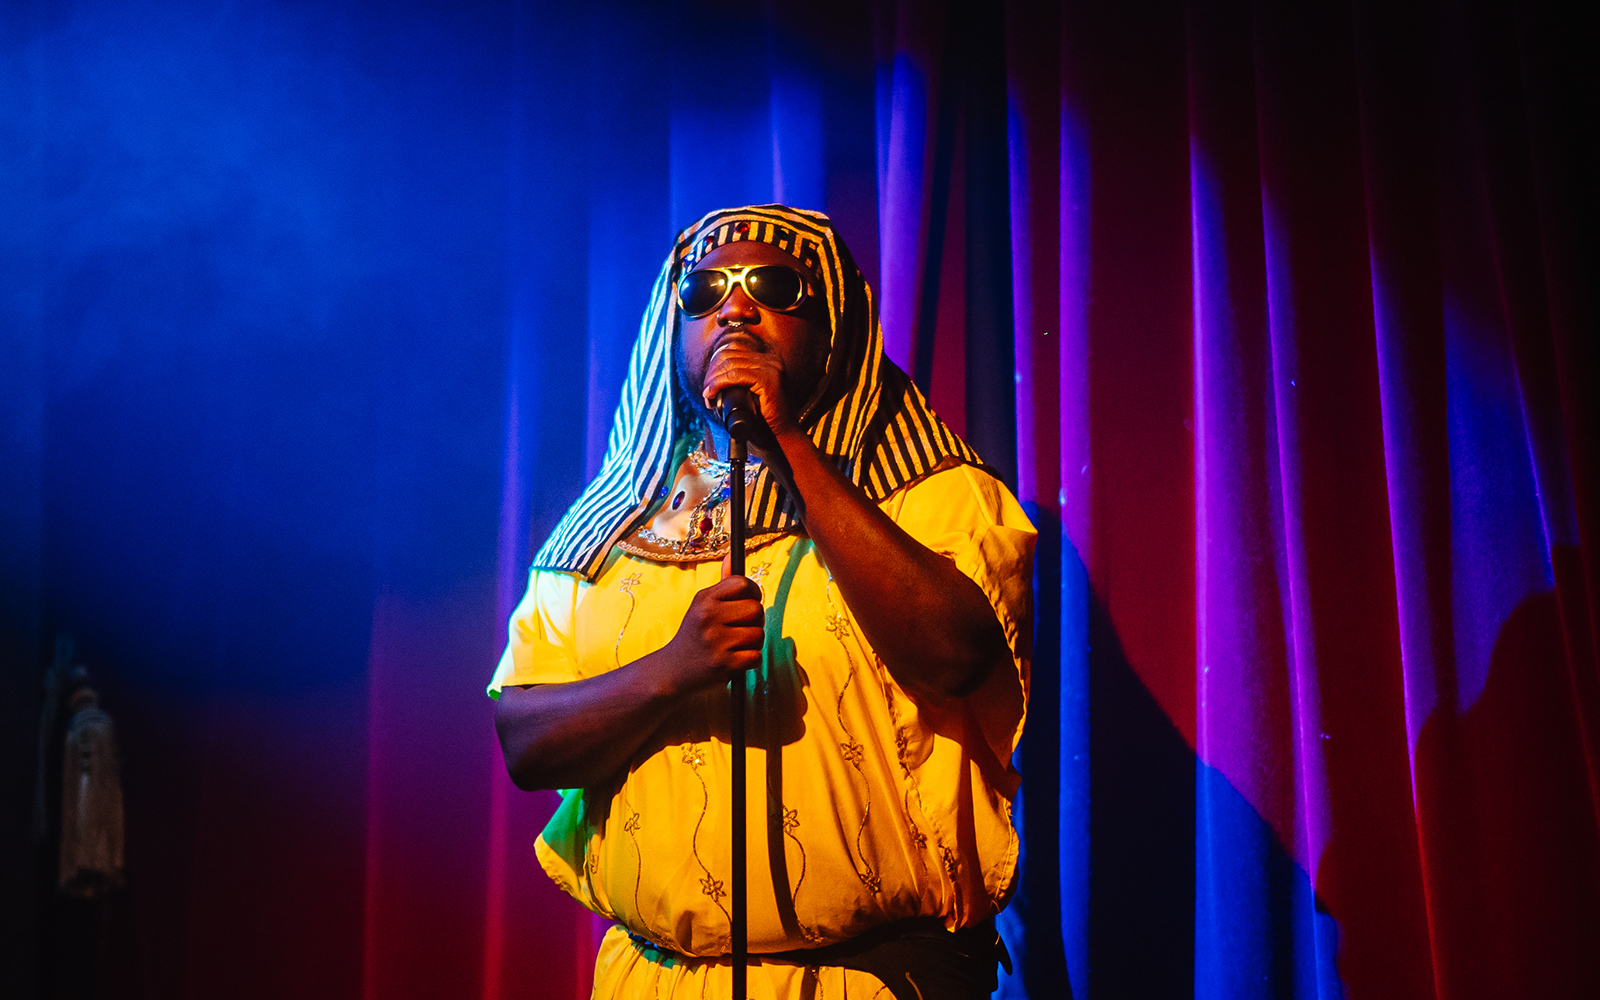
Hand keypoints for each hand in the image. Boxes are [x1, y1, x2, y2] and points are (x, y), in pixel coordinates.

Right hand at [645, 575, 763, 697]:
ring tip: (736, 645)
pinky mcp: (724, 664)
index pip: (741, 583)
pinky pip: (756, 656)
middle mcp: (709, 618)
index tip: (748, 601)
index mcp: (704, 600)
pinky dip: (750, 660)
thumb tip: (733, 554)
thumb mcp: (701, 606)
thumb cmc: (693, 635)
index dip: (752, 592)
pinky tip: (735, 659)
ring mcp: (716, 642)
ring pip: (758, 634)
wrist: (671, 671)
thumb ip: (722, 584)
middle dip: (754, 620)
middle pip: (756, 609)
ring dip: (753, 642)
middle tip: (742, 627)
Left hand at [701, 332, 798, 448]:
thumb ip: (740, 382)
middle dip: (712, 373)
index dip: (715, 366)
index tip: (708, 386)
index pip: (734, 352)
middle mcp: (772, 360)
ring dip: (713, 379)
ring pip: (730, 364)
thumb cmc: (765, 422)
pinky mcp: (768, 379)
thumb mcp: (752, 395)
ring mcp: (772, 368)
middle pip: (730, 355)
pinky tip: (711, 393)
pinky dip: (718, 383)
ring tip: (707, 396)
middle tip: (706, 392)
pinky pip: (735, 376)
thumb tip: (712, 377)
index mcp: (768, 361)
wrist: (781, 438)